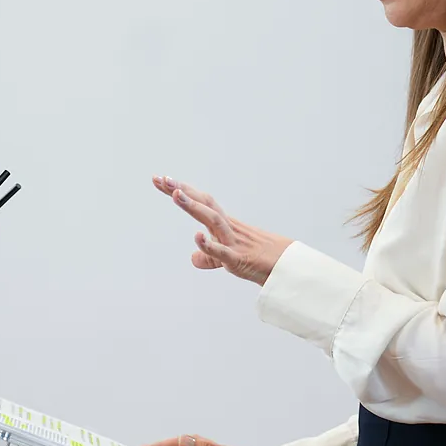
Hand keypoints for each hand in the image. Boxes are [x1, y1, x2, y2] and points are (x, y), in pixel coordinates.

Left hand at [152, 175, 291, 285]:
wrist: (285, 266)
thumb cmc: (258, 258)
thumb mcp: (227, 258)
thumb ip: (209, 257)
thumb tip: (193, 258)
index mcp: (222, 225)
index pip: (199, 202)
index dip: (180, 191)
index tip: (160, 179)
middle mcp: (226, 228)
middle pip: (203, 203)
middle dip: (182, 191)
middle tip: (162, 179)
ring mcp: (232, 242)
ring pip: (211, 220)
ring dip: (193, 206)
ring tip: (175, 194)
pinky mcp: (237, 260)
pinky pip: (222, 252)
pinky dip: (209, 245)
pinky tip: (196, 237)